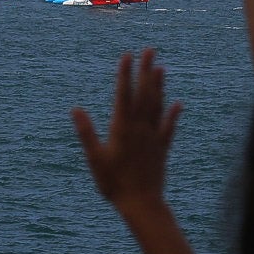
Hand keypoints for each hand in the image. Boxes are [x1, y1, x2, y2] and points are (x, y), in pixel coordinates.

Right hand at [72, 49, 181, 210]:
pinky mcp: (162, 148)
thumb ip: (86, 132)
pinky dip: (173, 114)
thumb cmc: (113, 183)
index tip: (127, 55)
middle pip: (144, 93)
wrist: (141, 203)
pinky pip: (169, 127)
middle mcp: (140, 128)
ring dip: (159, 86)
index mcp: (122, 128)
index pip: (124, 94)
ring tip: (160, 68)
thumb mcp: (95, 158)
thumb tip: (75, 109)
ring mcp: (153, 137)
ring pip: (157, 105)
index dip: (125, 74)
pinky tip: (178, 103)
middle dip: (145, 71)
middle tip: (149, 50)